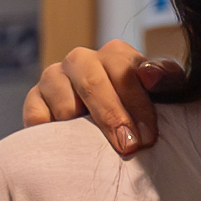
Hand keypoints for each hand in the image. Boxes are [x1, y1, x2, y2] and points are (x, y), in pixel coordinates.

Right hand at [20, 40, 184, 156]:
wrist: (108, 130)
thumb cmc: (141, 111)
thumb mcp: (163, 93)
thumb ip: (166, 79)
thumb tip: (151, 75)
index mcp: (115, 54)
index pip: (125, 71)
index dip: (138, 104)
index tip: (148, 135)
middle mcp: (82, 60)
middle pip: (93, 83)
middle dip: (112, 117)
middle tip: (128, 147)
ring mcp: (55, 77)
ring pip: (64, 101)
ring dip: (81, 126)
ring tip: (94, 145)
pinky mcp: (35, 98)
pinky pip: (37, 115)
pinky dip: (49, 130)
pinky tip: (63, 142)